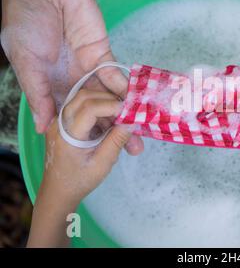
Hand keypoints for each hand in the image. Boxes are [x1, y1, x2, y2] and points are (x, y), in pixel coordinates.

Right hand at [1, 0, 142, 153]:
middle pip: (96, 112)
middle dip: (113, 130)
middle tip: (132, 150)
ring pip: (110, 98)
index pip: (70, 117)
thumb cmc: (26, 21)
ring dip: (126, 115)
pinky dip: (126, 91)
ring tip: (141, 134)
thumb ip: (37, 93)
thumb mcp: (25, 60)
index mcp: (49, 86)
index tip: (99, 153)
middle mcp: (72, 81)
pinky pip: (116, 76)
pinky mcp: (103, 54)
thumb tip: (42, 126)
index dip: (84, 135)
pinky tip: (137, 107)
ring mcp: (88, 69)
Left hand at [27, 89, 129, 246]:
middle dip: (109, 99)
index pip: (90, 108)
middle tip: (127, 110)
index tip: (129, 112)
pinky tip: (110, 122)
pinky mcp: (64, 121)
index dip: (112, 106)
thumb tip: (132, 121)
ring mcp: (59, 120)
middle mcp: (59, 122)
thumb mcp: (103, 164)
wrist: (58, 191)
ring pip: (83, 98)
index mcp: (67, 134)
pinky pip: (81, 106)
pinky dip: (98, 109)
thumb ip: (117, 141)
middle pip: (85, 96)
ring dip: (104, 103)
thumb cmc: (79, 181)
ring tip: (120, 117)